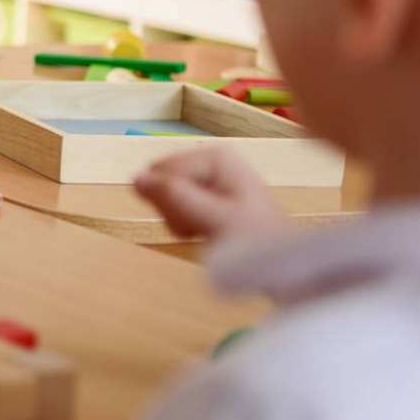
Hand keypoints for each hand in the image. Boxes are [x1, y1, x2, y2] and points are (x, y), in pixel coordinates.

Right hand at [134, 148, 288, 241]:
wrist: (284, 263)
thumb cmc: (254, 241)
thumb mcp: (214, 220)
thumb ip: (176, 198)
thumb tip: (136, 178)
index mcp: (215, 155)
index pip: (161, 171)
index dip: (170, 201)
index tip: (195, 222)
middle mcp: (211, 157)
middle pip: (162, 179)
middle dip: (173, 208)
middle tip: (200, 228)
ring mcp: (211, 175)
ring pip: (166, 193)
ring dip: (178, 218)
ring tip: (205, 231)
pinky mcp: (210, 191)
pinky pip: (177, 202)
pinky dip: (185, 221)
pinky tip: (206, 230)